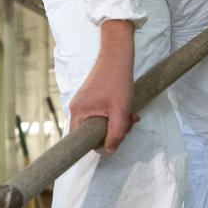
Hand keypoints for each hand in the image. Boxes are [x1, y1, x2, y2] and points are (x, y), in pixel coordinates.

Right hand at [69, 20, 138, 154]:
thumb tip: (110, 151)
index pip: (80, 140)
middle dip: (113, 130)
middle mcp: (76, 108)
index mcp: (77, 112)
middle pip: (92, 132)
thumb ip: (116, 134)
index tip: (114, 139)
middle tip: (129, 123)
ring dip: (116, 122)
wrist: (117, 56)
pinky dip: (113, 113)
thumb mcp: (120, 111)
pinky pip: (100, 113)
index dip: (98, 144)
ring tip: (131, 115)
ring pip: (99, 122)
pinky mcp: (90, 98)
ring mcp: (83, 103)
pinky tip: (126, 109)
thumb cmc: (117, 81)